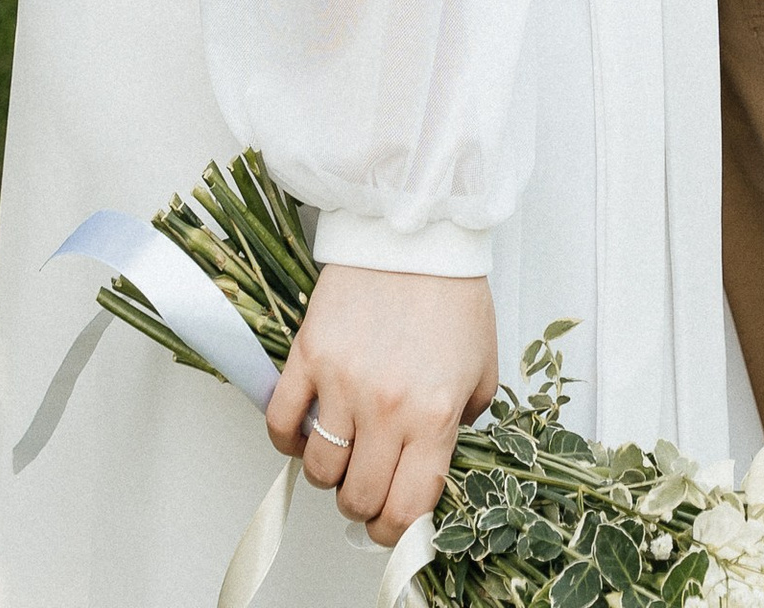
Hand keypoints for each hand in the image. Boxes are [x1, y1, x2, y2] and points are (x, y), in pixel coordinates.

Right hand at [265, 264, 498, 547]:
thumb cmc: (452, 293)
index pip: (405, 509)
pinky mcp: (309, 353)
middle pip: (358, 498)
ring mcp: (343, 382)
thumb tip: (433, 461)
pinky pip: (282, 421)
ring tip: (342, 449)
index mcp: (434, 416)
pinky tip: (305, 431)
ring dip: (329, 472)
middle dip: (363, 502)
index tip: (392, 524)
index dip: (395, 531)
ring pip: (320, 469)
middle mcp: (387, 408)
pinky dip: (287, 439)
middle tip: (368, 484)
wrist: (419, 232)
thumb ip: (462, 424)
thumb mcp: (482, 369)